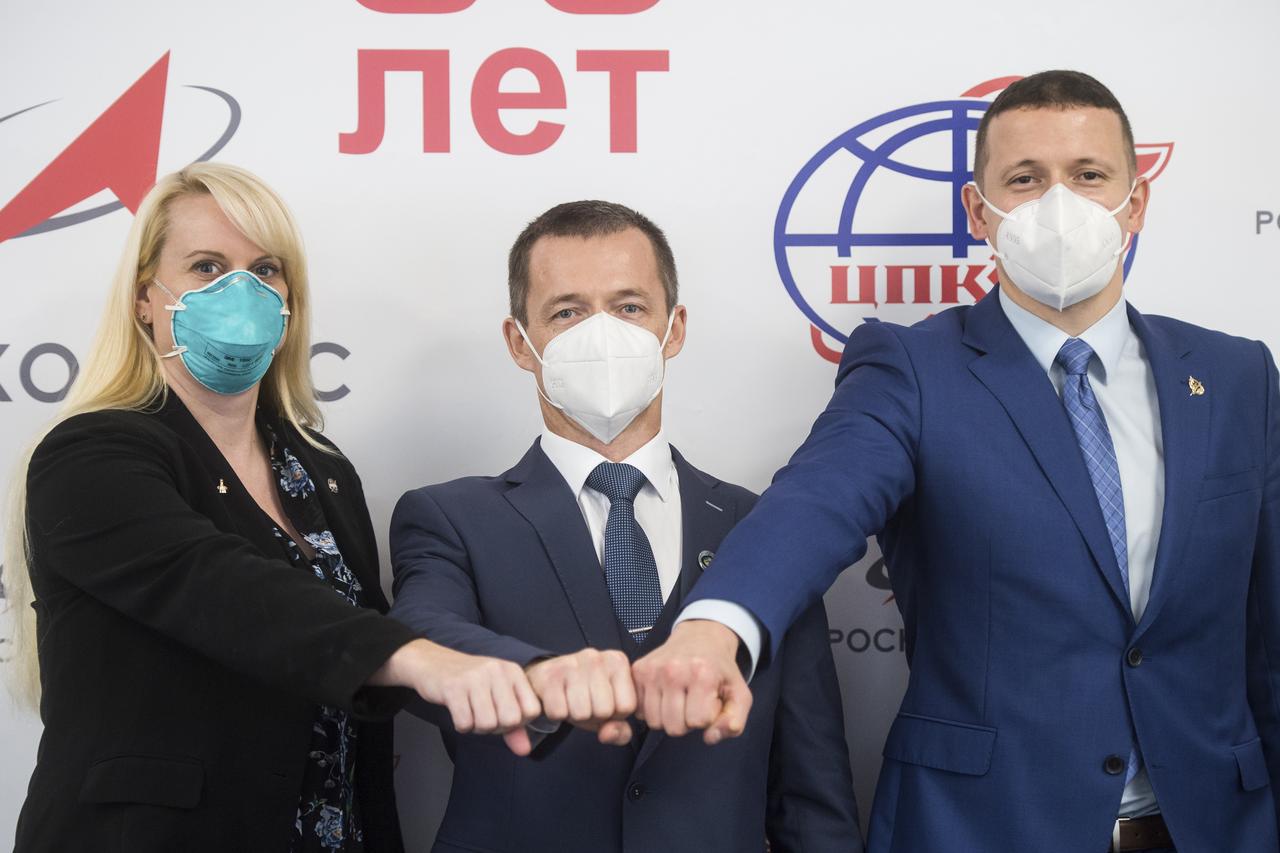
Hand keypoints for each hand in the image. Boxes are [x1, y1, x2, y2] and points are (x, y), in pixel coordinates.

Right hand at [372, 639, 541, 754]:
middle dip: (497, 727)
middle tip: (484, 716)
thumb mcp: (497, 696)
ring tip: (471, 712)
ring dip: (477, 727)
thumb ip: (514, 725)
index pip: (533, 710)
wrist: (432, 663)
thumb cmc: (469, 683)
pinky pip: (465, 723)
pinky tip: (459, 711)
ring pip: (488, 724)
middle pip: (511, 720)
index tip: (503, 716)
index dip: (519, 722)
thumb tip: (525, 750)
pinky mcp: (453, 687)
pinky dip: (462, 725)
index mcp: (513, 671)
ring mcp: (475, 677)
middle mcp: (497, 671)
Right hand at [526, 648, 635, 745]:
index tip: (603, 703)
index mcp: (618, 662)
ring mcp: (572, 663)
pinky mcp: (549, 674)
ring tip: (572, 701)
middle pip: (604, 711)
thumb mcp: (609, 711)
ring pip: (581, 713)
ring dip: (575, 716)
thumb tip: (608, 734)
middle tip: (585, 703)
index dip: (614, 714)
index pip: (627, 706)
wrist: (548, 678)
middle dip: (593, 716)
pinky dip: (557, 714)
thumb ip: (621, 730)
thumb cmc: (585, 695)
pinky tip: (558, 699)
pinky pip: (558, 712)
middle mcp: (597, 657)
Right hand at [631, 620, 751, 744]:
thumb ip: (734, 721)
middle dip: (686, 721)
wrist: (700, 637)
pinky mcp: (638, 670)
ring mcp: (652, 670)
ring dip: (668, 717)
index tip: (709, 700)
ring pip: (654, 722)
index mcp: (702, 674)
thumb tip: (710, 738)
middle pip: (674, 727)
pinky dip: (652, 708)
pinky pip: (640, 711)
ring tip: (679, 698)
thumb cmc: (719, 670)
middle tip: (693, 701)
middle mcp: (674, 670)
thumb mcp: (739, 694)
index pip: (698, 722)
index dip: (706, 717)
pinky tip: (664, 695)